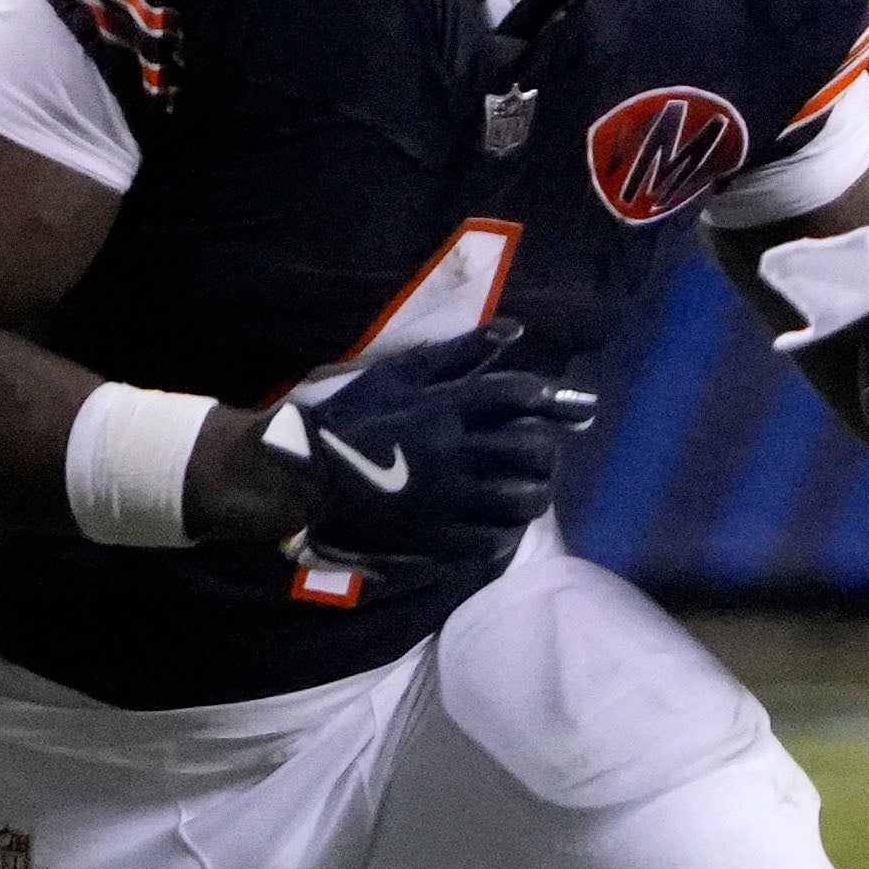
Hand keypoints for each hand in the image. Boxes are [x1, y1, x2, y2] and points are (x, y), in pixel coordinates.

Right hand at [278, 322, 598, 570]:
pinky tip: (502, 521)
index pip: (515, 395)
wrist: (303, 478)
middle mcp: (454, 454)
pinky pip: (494, 540)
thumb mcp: (398, 376)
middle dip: (548, 448)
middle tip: (543, 449)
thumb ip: (458, 354)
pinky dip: (508, 529)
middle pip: (531, 449)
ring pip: (523, 499)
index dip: (549, 396)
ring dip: (535, 491)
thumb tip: (514, 329)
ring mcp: (449, 500)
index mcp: (443, 408)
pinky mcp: (438, 538)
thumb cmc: (351, 419)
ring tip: (527, 486)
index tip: (565, 402)